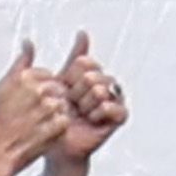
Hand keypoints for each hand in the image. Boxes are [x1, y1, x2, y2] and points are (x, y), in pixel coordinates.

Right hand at [0, 40, 73, 167]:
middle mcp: (37, 90)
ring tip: (39, 123)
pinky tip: (44, 131)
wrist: (0, 151)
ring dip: (55, 113)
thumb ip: (20, 63)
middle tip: (36, 114)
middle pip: (58, 88)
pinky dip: (58, 126)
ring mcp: (49, 108)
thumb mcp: (4, 86)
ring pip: (63, 103)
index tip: (31, 101)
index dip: (41, 89)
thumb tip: (29, 43)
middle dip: (51, 99)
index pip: (47, 75)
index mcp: (24, 77)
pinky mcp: (59, 124)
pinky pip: (66, 119)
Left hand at [51, 30, 126, 163]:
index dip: (71, 77)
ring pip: (102, 89)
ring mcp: (114, 100)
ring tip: (80, 113)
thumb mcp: (61, 81)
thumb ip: (74, 56)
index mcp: (91, 74)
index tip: (63, 90)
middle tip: (72, 105)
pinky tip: (90, 120)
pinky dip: (99, 113)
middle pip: (93, 76)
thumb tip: (83, 32)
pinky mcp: (119, 117)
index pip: (85, 62)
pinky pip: (114, 106)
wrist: (58, 143)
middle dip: (77, 92)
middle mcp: (105, 84)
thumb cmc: (56, 114)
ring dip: (86, 104)